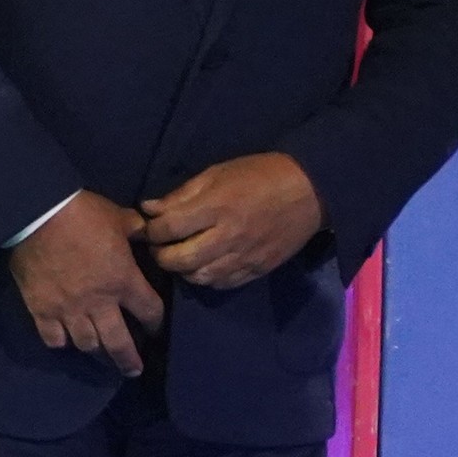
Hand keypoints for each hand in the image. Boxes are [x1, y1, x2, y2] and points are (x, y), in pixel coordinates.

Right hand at [8, 193, 163, 376]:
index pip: (149, 311)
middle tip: (134, 370)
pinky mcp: (42, 311)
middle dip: (128, 359)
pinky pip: (53, 338)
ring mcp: (69, 311)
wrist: (39, 213)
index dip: (156, 322)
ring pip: (87, 345)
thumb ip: (136, 228)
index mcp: (123, 280)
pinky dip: (61, 342)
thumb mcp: (120, 217)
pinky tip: (65, 341)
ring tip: (101, 355)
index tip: (156, 328)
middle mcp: (99, 303)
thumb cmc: (84, 213)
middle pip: (118, 343)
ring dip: (97, 352)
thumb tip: (148, 230)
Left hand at [142, 154, 326, 290]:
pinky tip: (204, 266)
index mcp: (216, 206)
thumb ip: (183, 193)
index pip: (170, 228)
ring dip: (182, 270)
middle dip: (161, 256)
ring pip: (199, 277)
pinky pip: (222, 284)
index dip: (152, 231)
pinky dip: (207, 278)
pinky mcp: (256, 270)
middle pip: (180, 259)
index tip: (148, 228)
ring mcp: (243, 257)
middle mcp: (227, 236)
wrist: (309, 191)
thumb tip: (149, 209)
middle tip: (160, 247)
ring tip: (181, 257)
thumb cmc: (260, 174)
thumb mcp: (218, 172)